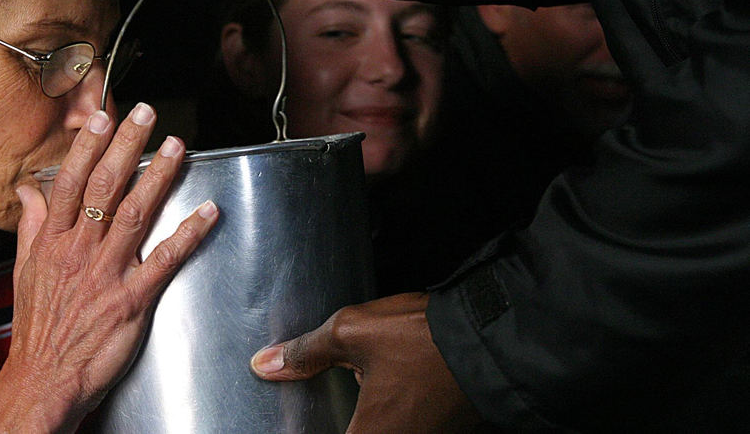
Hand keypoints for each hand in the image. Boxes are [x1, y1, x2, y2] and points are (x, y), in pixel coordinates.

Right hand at [0, 103, 217, 432]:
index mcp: (54, 241)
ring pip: (136, 213)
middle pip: (105, 187)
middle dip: (127, 147)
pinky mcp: (132, 299)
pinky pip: (165, 260)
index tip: (101, 117)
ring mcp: (107, 274)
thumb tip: (27, 190)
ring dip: (160, 177)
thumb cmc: (38, 326)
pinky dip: (188, 234)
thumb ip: (32, 225)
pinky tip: (208, 212)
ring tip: (179, 147)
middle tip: (146, 115)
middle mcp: (80, 251)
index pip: (71, 183)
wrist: (43, 379)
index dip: (88, 147)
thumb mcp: (24, 270)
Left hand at [250, 294, 481, 433]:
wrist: (492, 338)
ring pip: (373, 431)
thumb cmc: (426, 339)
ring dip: (361, 418)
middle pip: (351, 433)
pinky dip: (382, 415)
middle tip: (317, 405)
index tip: (299, 423)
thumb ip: (305, 353)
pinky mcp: (437, 430)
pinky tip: (378, 390)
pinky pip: (396, 427)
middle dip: (335, 420)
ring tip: (358, 388)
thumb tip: (265, 364)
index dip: (307, 429)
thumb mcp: (352, 334)